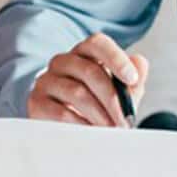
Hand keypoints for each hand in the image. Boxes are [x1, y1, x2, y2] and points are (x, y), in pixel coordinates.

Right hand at [27, 32, 148, 127]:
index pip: (97, 43)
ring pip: (77, 93)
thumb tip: (140, 63)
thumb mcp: (119, 91)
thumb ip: (133, 77)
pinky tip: (92, 132)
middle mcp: (62, 61)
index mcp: (83, 52)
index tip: (132, 79)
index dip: (116, 58)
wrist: (65, 125)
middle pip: (90, 71)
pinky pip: (61, 112)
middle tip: (124, 119)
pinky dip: (82, 124)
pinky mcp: (36, 102)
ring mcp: (46, 80)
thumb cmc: (96, 103)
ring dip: (100, 115)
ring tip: (111, 129)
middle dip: (112, 98)